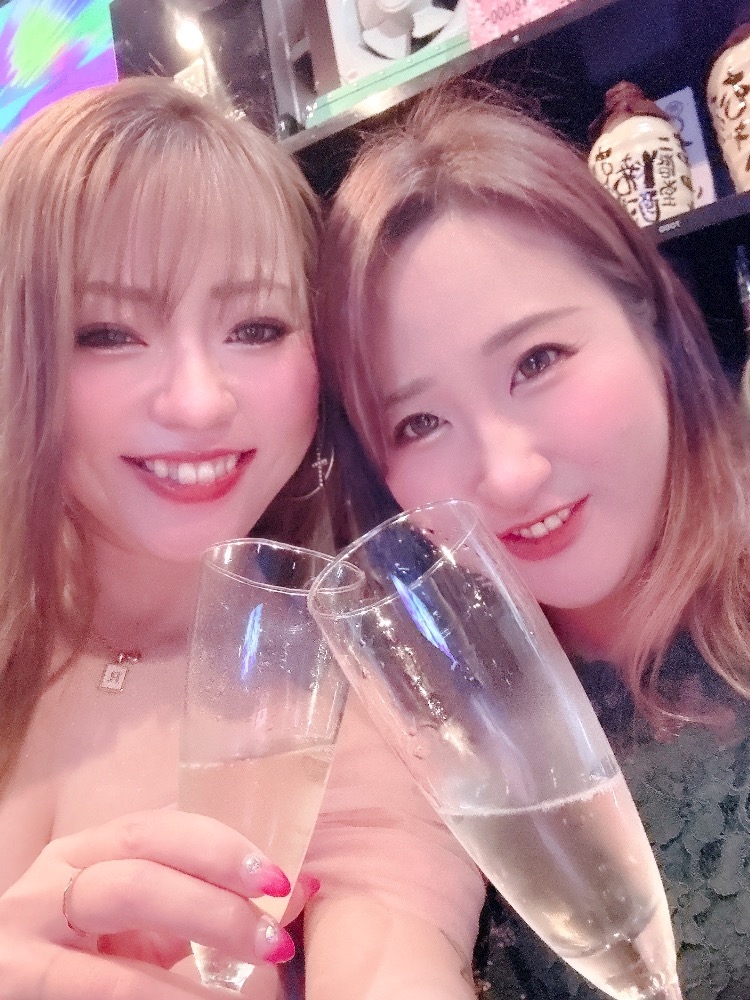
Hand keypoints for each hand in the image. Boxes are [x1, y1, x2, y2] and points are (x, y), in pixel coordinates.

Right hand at [0, 809, 295, 998]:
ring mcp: (27, 925)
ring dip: (203, 922)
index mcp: (88, 852)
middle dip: (218, 883)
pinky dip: (162, 993)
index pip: (160, 827)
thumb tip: (306, 886)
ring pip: (126, 897)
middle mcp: (56, 875)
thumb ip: (205, 906)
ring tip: (259, 955)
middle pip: (145, 856)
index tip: (280, 876)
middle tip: (275, 923)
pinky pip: (99, 982)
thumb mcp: (141, 932)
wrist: (16, 996)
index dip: (222, 846)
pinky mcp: (16, 976)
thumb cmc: (86, 962)